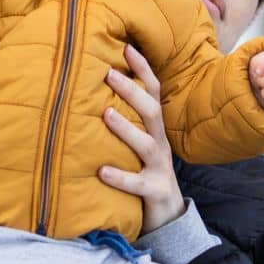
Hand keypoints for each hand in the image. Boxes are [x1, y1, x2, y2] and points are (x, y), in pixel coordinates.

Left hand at [98, 44, 185, 234]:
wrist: (169, 216)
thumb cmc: (145, 172)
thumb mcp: (139, 144)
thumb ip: (126, 121)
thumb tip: (94, 91)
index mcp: (155, 130)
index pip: (153, 93)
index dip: (143, 69)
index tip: (126, 47)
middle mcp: (159, 144)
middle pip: (152, 112)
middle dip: (132, 91)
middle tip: (108, 73)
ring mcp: (159, 169)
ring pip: (146, 145)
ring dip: (126, 128)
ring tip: (105, 114)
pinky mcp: (154, 192)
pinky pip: (137, 184)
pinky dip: (120, 177)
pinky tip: (101, 171)